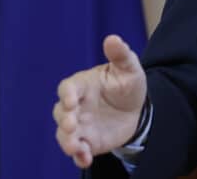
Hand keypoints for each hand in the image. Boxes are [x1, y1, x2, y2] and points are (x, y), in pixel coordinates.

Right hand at [53, 35, 147, 167]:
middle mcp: (75, 106)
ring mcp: (79, 125)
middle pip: (60, 112)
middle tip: (71, 123)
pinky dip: (79, 156)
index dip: (67, 94)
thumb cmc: (126, 84)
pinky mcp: (87, 141)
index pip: (67, 87)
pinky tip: (86, 159)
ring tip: (76, 147)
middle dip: (64, 119)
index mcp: (82, 85)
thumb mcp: (128, 68)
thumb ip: (120, 55)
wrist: (136, 109)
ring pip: (65, 134)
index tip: (71, 100)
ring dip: (67, 141)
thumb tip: (113, 38)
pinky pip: (78, 150)